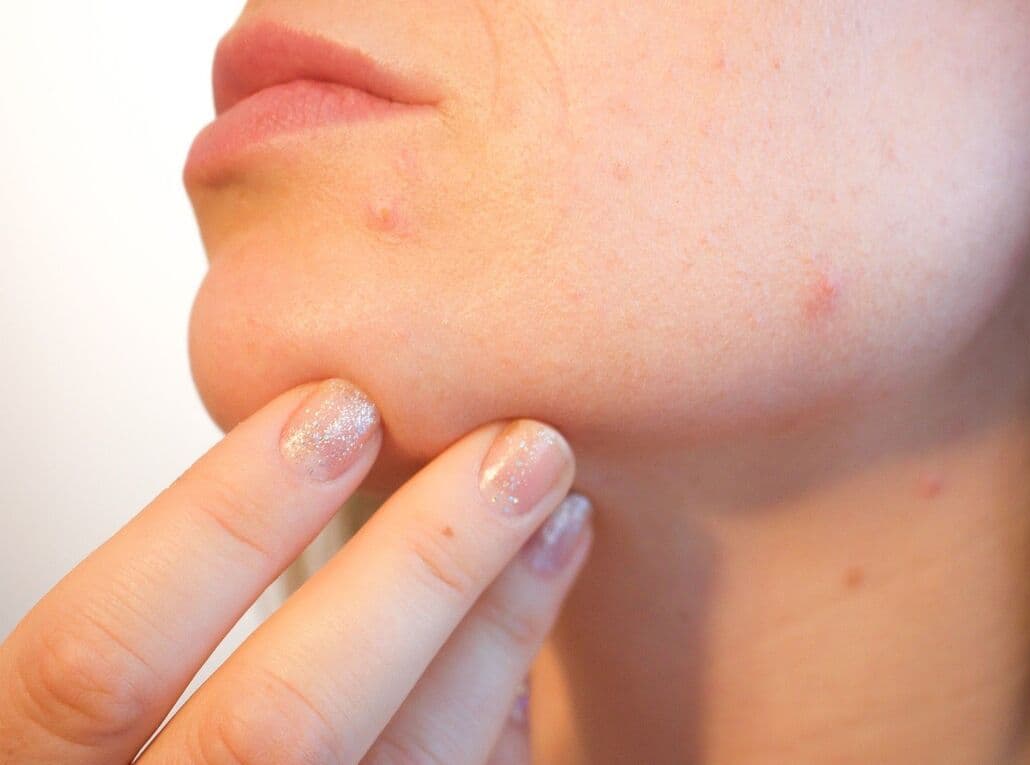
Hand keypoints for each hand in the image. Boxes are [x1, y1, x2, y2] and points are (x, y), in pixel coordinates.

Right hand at [0, 379, 592, 763]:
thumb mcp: (119, 700)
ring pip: (408, 761)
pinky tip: (532, 612)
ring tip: (558, 511)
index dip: (218, 519)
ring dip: (498, 621)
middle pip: (284, 719)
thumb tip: (340, 453)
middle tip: (511, 448)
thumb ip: (189, 611)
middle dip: (418, 562)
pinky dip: (503, 699)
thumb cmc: (178, 747)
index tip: (339, 407)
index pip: (99, 655)